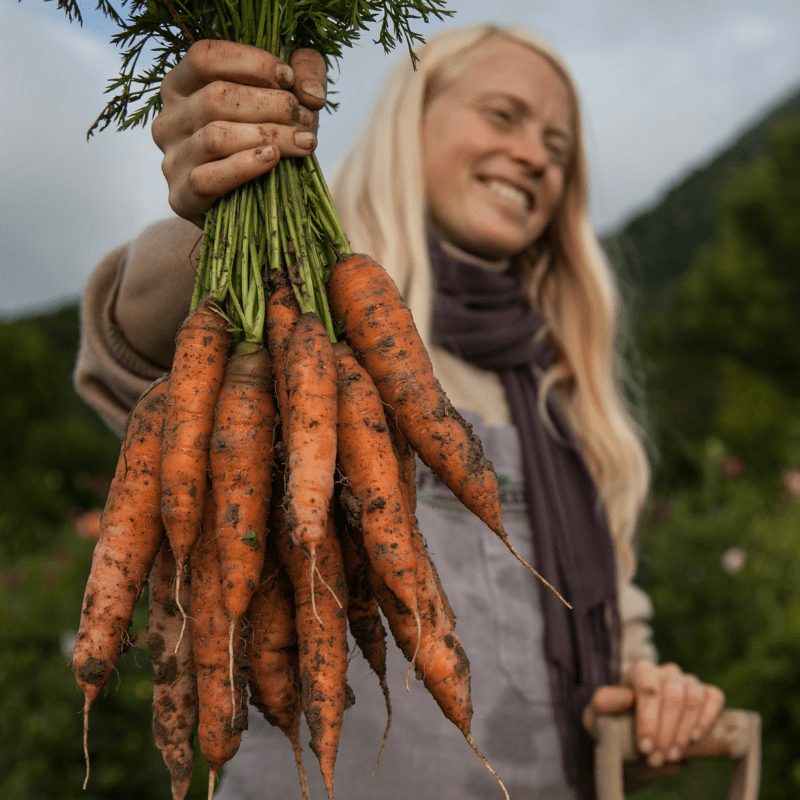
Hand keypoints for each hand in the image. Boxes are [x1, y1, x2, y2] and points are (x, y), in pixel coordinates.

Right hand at [152, 40, 326, 226]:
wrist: (255, 207)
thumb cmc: (268, 140)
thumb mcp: (289, 95)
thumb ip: (306, 73)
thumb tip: (312, 94)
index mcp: (180, 86)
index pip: (205, 57)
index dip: (251, 63)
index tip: (289, 79)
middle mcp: (168, 120)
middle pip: (215, 97)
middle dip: (271, 105)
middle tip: (306, 119)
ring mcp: (171, 160)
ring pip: (215, 137)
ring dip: (268, 136)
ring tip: (303, 142)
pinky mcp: (181, 197)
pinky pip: (208, 178)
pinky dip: (244, 167)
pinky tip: (272, 159)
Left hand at [585, 660, 724, 767]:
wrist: (637, 743)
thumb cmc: (615, 725)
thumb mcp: (597, 716)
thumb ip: (603, 703)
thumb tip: (626, 697)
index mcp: (639, 671)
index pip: (647, 688)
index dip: (648, 718)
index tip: (645, 747)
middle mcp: (665, 672)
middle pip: (672, 695)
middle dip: (665, 731)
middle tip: (656, 759)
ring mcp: (687, 682)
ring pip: (693, 698)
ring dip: (683, 731)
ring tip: (671, 756)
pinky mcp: (707, 694)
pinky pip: (714, 697)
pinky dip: (708, 718)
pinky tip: (695, 738)